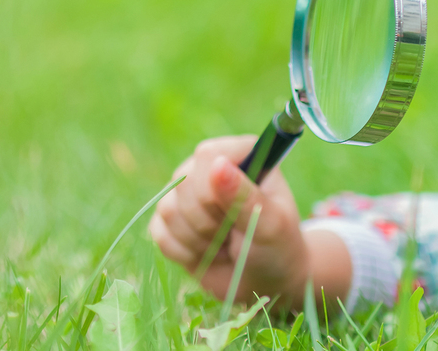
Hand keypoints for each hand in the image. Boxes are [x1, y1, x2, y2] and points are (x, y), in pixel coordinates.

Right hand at [147, 135, 347, 306]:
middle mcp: (210, 167)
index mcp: (242, 155)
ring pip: (168, 209)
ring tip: (224, 245)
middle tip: (235, 234)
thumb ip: (244, 195)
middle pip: (183, 183)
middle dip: (208, 222)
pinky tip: (207, 254)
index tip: (237, 215)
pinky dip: (185, 253)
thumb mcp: (271, 224)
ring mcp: (187, 193)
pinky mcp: (169, 220)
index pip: (207, 155)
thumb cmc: (277, 248)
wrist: (266, 281)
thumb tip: (217, 164)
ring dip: (198, 240)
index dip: (214, 190)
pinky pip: (160, 232)